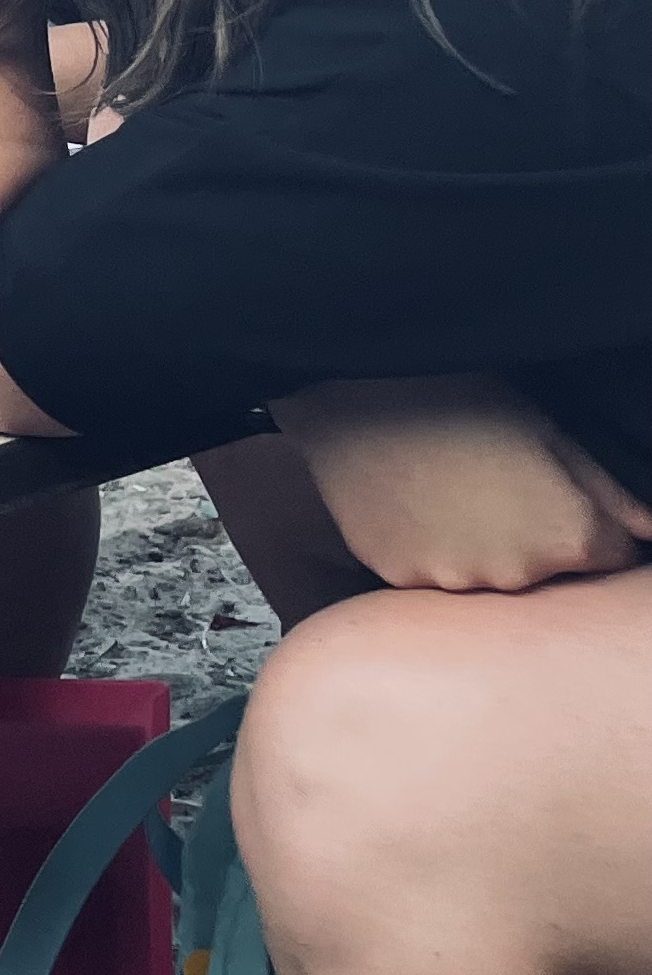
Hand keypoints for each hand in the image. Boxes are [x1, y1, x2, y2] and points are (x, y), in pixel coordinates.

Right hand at [275, 377, 651, 591]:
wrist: (352, 395)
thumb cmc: (458, 400)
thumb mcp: (549, 429)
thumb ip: (608, 492)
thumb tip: (648, 529)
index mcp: (569, 536)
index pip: (610, 558)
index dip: (588, 526)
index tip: (552, 493)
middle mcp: (520, 574)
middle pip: (547, 572)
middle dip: (534, 540)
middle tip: (495, 483)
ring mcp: (456, 580)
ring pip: (486, 576)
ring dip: (480, 548)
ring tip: (449, 489)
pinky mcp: (399, 577)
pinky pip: (429, 573)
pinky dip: (429, 548)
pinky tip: (413, 502)